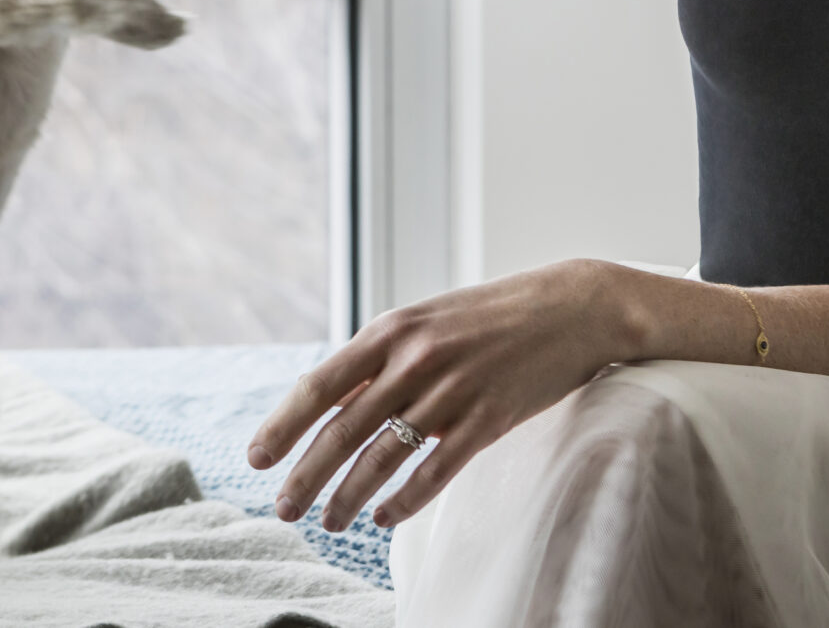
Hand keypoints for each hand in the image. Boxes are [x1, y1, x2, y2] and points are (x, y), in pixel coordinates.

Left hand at [246, 259, 638, 531]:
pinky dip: (405, 501)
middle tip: (283, 509)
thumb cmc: (490, 316)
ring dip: (349, 496)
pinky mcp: (489, 419)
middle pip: (344, 430)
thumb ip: (380, 362)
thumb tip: (330, 405)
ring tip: (329, 521)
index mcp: (391, 330)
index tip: (257, 458)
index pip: (320, 385)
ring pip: (384, 457)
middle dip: (306, 475)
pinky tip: (385, 518)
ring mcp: (453, 390)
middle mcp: (415, 359)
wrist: (571, 307)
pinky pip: (436, 471)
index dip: (284, 425)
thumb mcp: (426, 322)